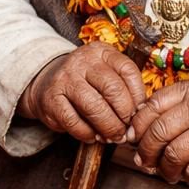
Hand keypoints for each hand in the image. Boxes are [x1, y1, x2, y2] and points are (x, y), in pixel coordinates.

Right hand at [21, 45, 145, 143]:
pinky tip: (93, 137)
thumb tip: (141, 115)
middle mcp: (82, 61)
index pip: (128, 71)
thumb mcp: (105, 73)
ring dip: (109, 127)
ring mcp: (65, 79)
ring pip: (94, 107)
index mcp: (101, 52)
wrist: (47, 82)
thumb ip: (123, 88)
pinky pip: (74, 122)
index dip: (138, 96)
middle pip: (113, 89)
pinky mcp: (51, 99)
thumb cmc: (86, 82)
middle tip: (128, 130)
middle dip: (125, 115)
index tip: (140, 113)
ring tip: (114, 137)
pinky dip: (87, 134)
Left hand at [130, 77, 188, 186]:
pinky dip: (188, 178)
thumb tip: (141, 122)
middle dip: (146, 152)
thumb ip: (176, 100)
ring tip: (168, 173)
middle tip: (145, 161)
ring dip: (165, 170)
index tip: (133, 139)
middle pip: (157, 134)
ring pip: (172, 157)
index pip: (151, 107)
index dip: (137, 127)